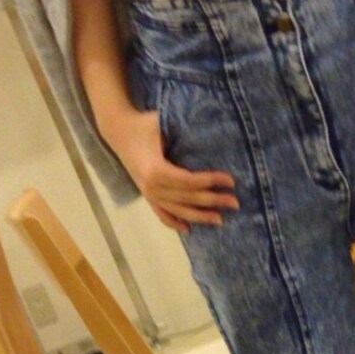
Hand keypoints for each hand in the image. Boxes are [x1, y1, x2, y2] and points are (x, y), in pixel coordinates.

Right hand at [107, 107, 238, 233]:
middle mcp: (152, 187)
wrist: (119, 130)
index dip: (212, 182)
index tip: (231, 181)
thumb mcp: (164, 124)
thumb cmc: (144, 124)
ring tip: (220, 219)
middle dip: (213, 201)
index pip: (190, 181)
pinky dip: (174, 222)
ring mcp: (148, 194)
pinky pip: (161, 214)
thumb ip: (184, 133)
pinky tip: (188, 229)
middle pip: (189, 198)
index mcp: (156, 170)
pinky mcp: (146, 195)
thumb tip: (212, 138)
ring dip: (200, 216)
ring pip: (178, 210)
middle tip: (235, 203)